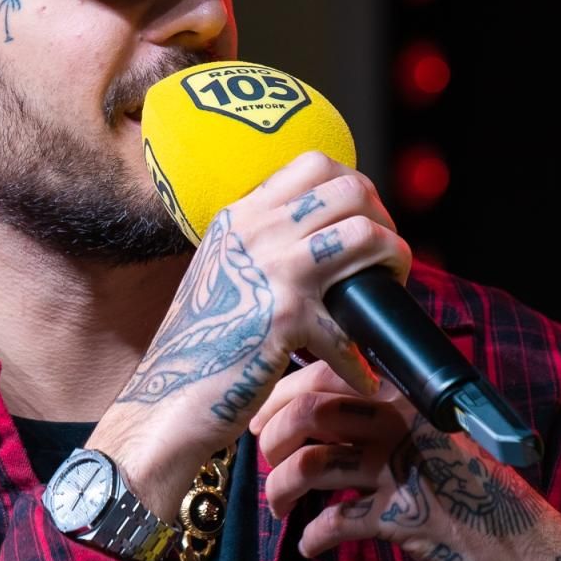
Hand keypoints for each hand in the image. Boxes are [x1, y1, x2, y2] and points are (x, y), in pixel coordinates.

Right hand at [92, 152, 408, 518]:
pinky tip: (362, 378)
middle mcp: (256, 231)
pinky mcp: (287, 317)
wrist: (168, 396)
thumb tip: (320, 235)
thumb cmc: (200, 344)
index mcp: (243, 215)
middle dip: (384, 222)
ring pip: (364, 234)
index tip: (366, 224)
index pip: (316, 164)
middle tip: (386, 260)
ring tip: (390, 294)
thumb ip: (262, 244)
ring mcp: (273, 270)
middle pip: (351, 190)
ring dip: (393, 262)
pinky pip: (352, 327)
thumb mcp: (224, 270)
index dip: (357, 190)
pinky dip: (364, 359)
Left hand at [253, 361, 560, 560]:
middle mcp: (404, 425)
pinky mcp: (403, 519)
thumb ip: (387, 423)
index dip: (281, 396)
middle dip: (272, 439)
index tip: (264, 422)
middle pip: (307, 413)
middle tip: (267, 462)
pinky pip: (334, 523)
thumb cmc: (477, 496)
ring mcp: (404, 471)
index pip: (327, 374)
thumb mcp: (436, 442)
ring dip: (279, 489)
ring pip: (310, 465)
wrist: (533, 552)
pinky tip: (309, 547)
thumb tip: (319, 412)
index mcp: (409, 399)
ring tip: (279, 509)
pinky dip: (312, 537)